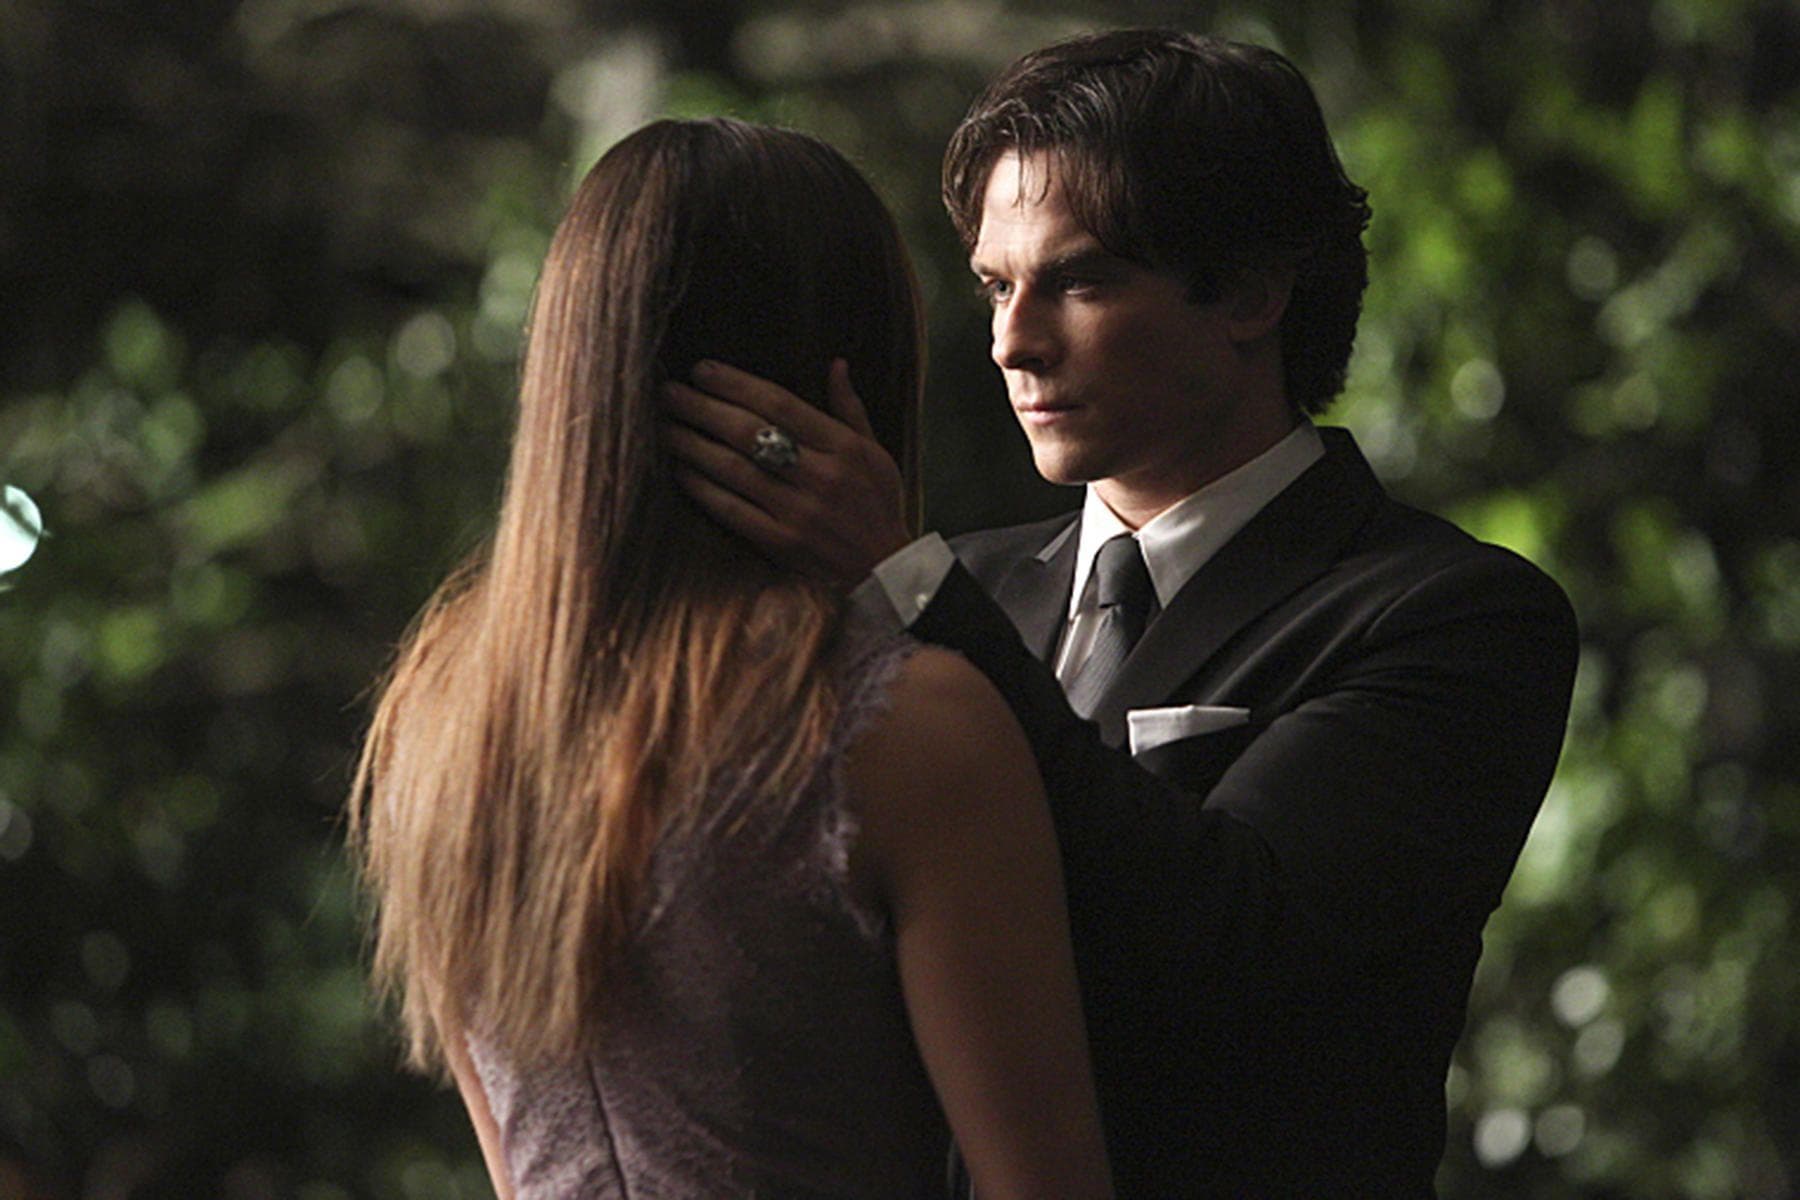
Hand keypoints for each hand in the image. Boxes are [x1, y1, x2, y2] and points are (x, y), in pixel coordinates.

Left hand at [662, 358, 911, 585]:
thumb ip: (850, 408)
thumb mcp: (876, 452)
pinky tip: (680, 471)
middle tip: (669, 392)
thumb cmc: (878, 504)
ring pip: (734, 469)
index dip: (736, 384)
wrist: (885, 568)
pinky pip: (732, 510)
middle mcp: (821, 476)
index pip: (780, 403)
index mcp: (844, 447)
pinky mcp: (782, 543)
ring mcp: (799, 511)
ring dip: (693, 445)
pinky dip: (703, 488)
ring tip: (665, 427)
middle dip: (703, 408)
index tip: (702, 370)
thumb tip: (836, 364)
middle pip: (750, 432)